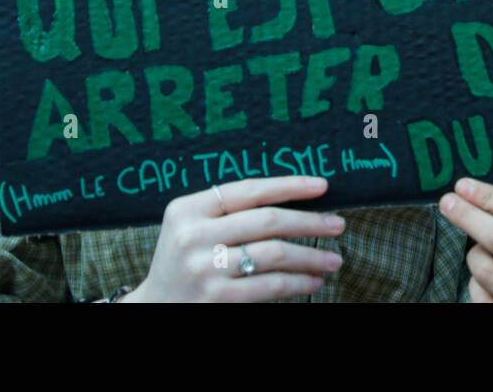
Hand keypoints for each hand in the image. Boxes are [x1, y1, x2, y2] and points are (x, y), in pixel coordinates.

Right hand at [124, 176, 344, 301]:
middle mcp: (194, 235)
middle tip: (338, 223)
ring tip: (334, 259)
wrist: (154, 307)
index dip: (289, 186)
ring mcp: (205, 268)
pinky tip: (314, 280)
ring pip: (274, 254)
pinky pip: (270, 285)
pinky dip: (298, 282)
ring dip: (311, 256)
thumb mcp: (192, 226)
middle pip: (267, 221)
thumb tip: (293, 199)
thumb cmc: (184, 260)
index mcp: (188, 208)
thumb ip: (228, 210)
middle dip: (310, 221)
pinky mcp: (217, 298)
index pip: (249, 190)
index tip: (322, 186)